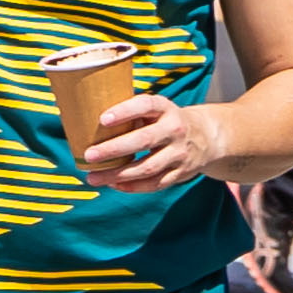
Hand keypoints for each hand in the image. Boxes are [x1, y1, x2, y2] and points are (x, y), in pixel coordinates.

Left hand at [74, 94, 210, 193]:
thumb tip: (86, 117)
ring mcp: (179, 154)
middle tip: (89, 155)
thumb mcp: (156, 109)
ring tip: (93, 177)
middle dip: (114, 149)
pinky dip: (132, 186)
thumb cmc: (166, 121)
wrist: (206, 137)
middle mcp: (175, 130)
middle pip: (144, 141)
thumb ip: (131, 113)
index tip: (102, 119)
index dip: (124, 111)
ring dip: (118, 174)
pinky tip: (114, 184)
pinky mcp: (180, 173)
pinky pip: (154, 183)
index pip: (146, 106)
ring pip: (147, 168)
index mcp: (166, 109)